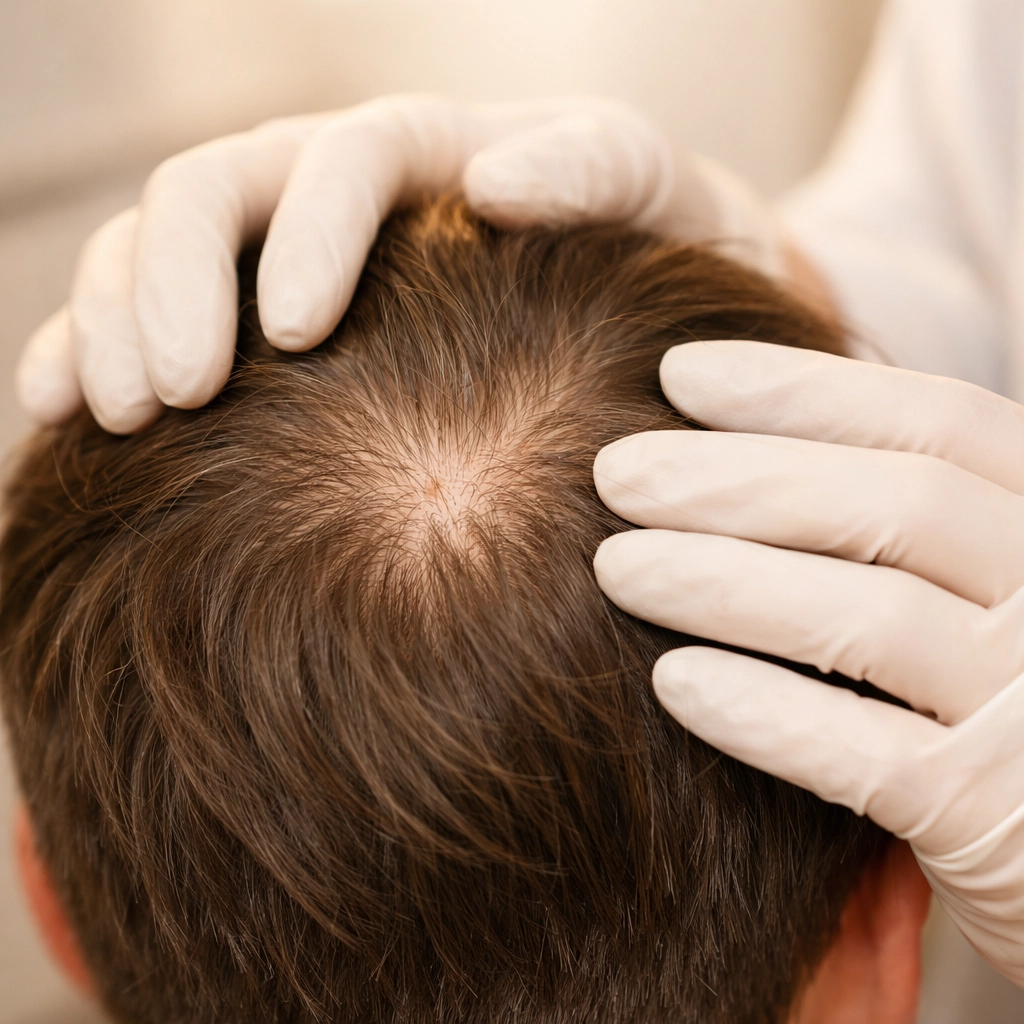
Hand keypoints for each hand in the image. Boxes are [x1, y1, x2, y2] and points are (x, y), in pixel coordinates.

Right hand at [17, 95, 785, 433]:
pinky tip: (62, 415)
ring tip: (109, 417)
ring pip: (154, 249)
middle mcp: (338, 193)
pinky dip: (89, 352)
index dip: (302, 236)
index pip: (339, 161)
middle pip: (213, 193)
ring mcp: (282, 254)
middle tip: (164, 398)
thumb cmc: (652, 257)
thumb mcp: (653, 196)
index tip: (292, 339)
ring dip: (111, 323)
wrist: (638, 304)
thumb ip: (596, 168)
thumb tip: (494, 180)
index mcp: (428, 153)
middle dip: (169, 285)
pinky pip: (147, 318)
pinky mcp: (251, 319)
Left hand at [593, 341, 1023, 987]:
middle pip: (898, 506)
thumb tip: (725, 435)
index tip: (677, 372)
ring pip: (875, 621)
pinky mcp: (1001, 820)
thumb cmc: (972, 697)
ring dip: (725, 583)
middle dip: (736, 479)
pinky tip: (673, 684)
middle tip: (614, 472)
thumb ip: (888, 515)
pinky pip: (875, 760)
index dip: (802, 389)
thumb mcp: (962, 582)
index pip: (939, 423)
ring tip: (614, 566)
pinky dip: (767, 714)